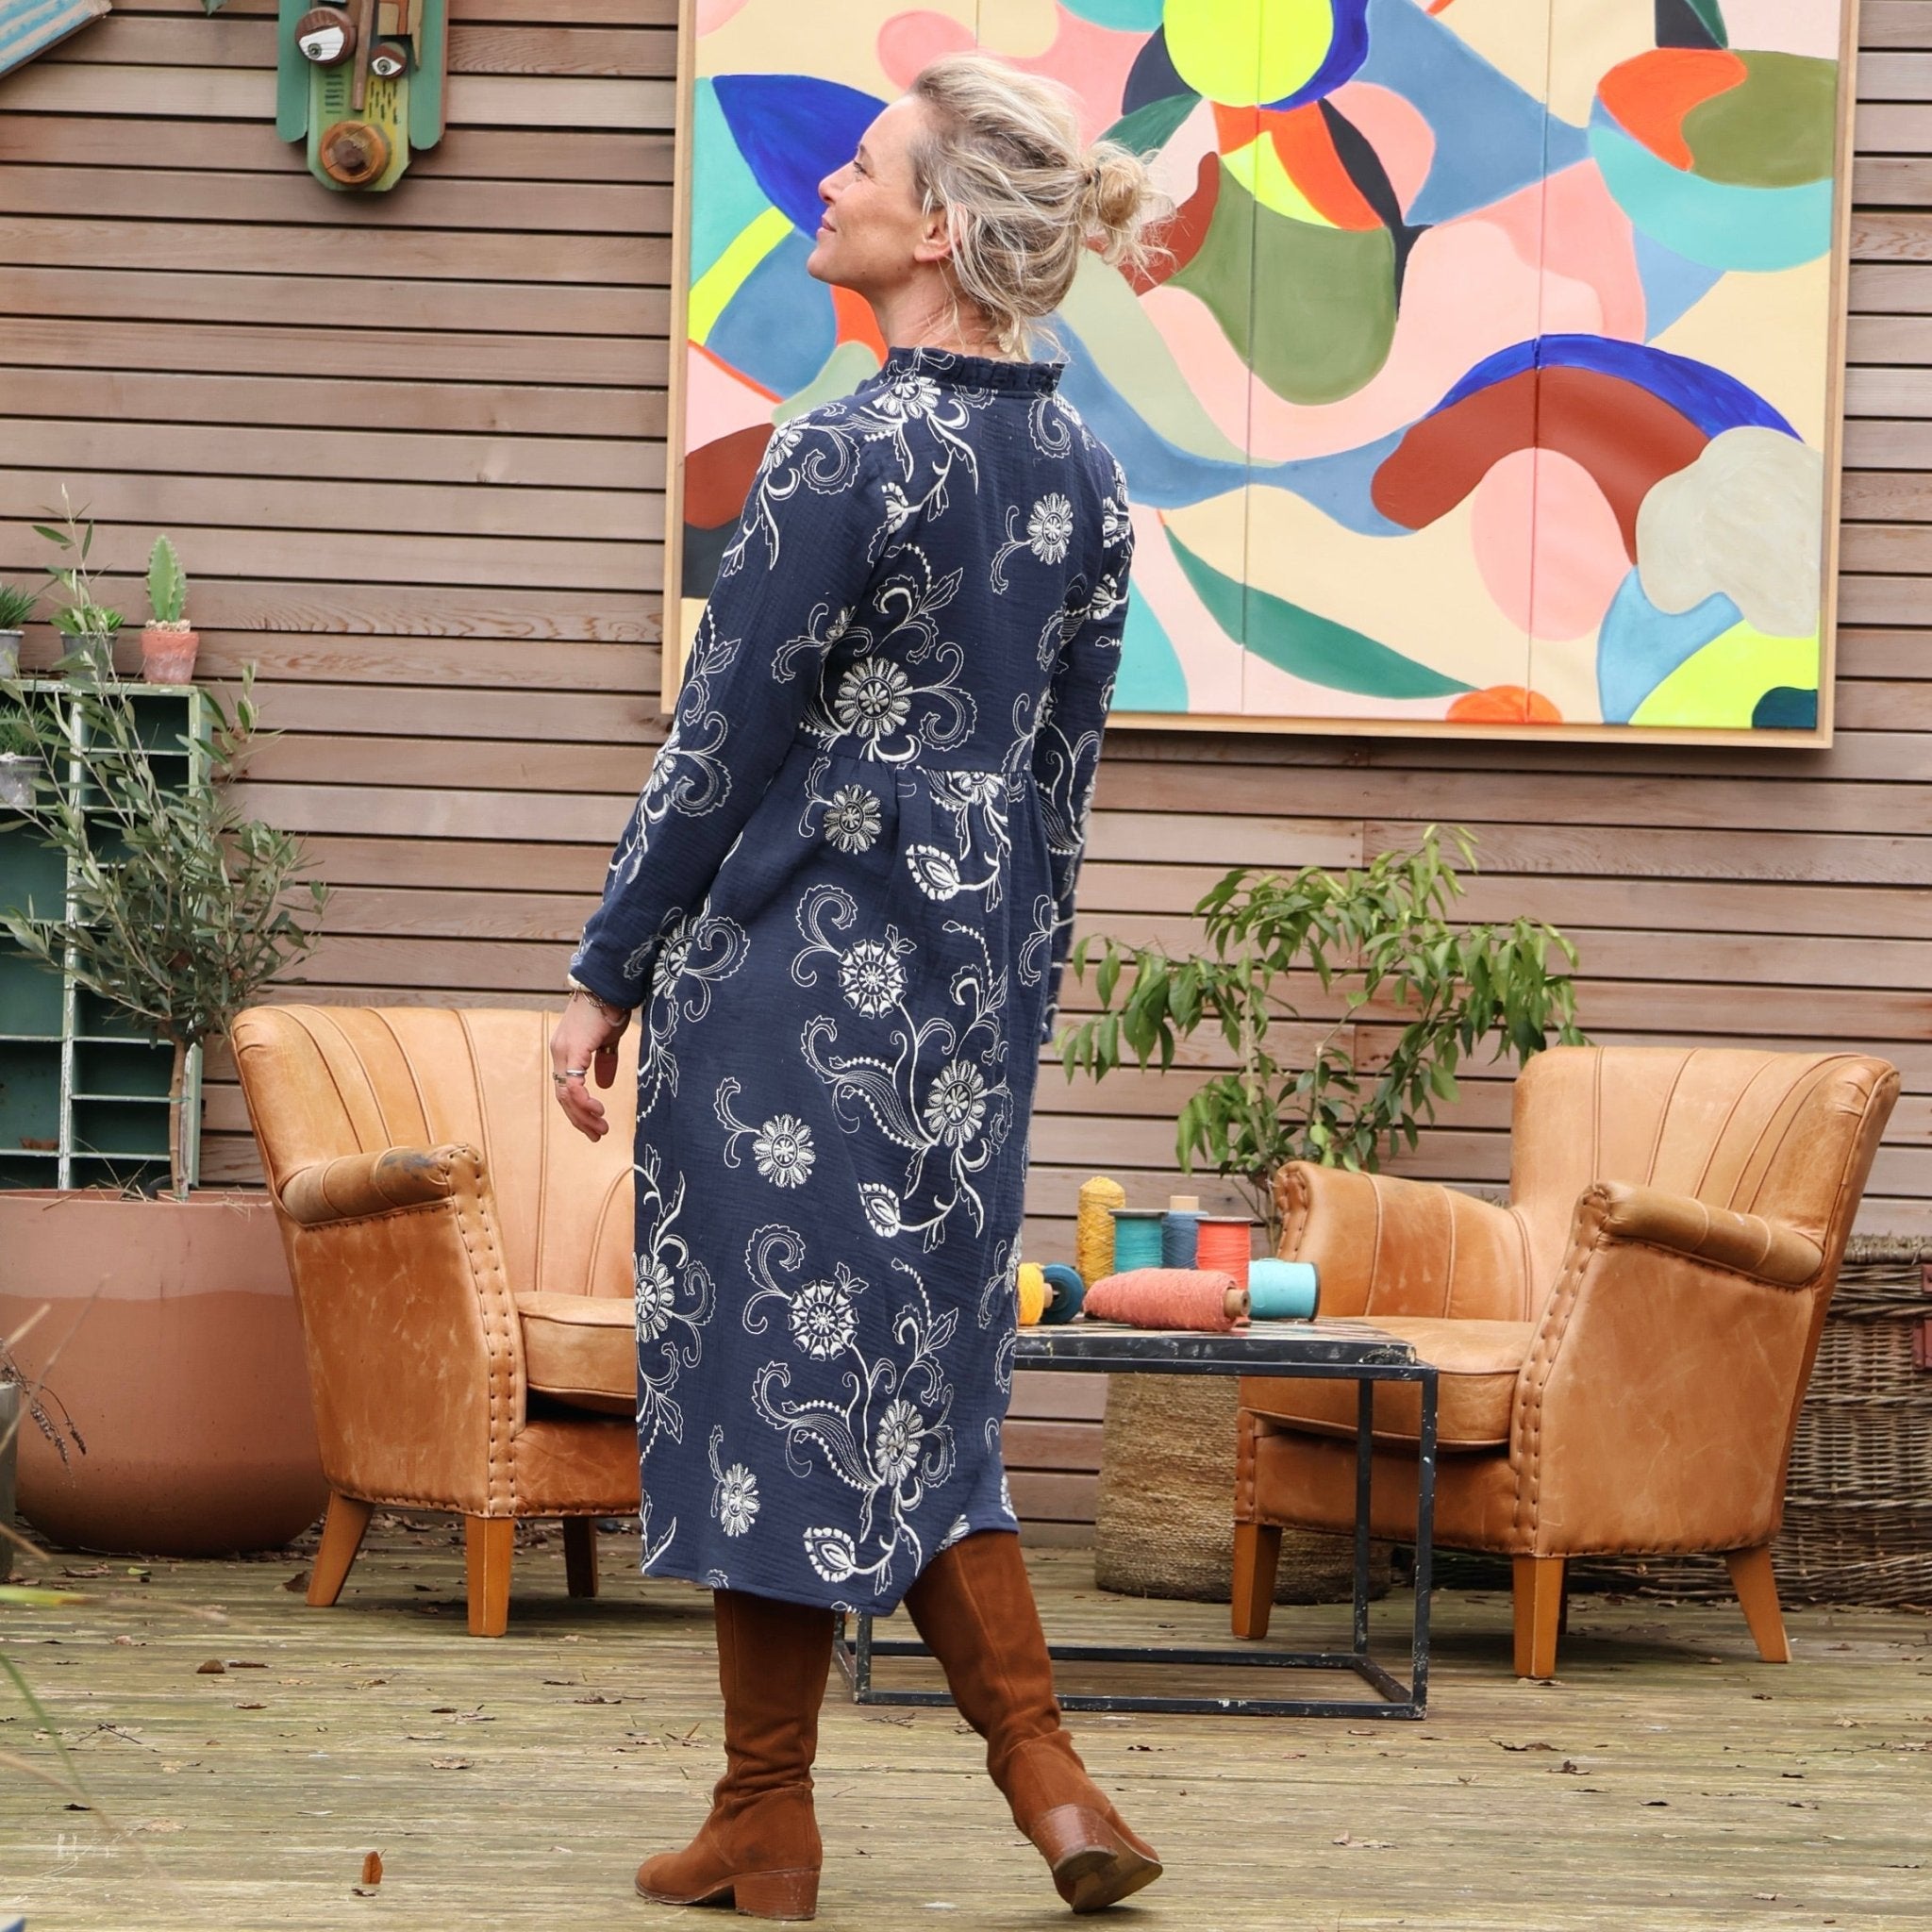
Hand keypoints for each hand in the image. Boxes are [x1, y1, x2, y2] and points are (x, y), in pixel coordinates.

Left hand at [551, 990, 630, 1140]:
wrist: (609, 986)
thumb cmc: (609, 1009)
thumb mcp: (608, 1041)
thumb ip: (605, 1063)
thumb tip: (604, 1085)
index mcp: (565, 1051)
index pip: (566, 1088)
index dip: (578, 1109)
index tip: (594, 1125)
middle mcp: (558, 1053)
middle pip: (563, 1096)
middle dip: (580, 1119)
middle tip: (596, 1135)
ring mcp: (563, 1052)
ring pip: (567, 1095)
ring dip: (583, 1115)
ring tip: (600, 1128)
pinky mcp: (573, 1051)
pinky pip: (574, 1084)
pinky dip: (584, 1101)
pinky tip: (598, 1110)